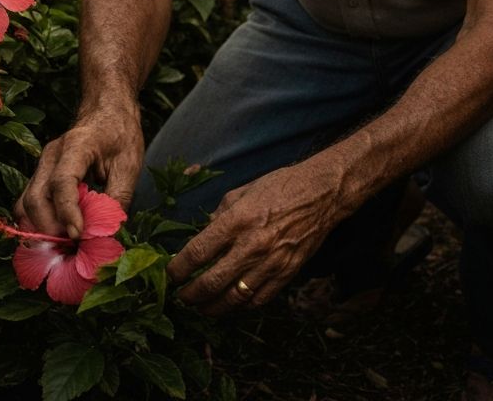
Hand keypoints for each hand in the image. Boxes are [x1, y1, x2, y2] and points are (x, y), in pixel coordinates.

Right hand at [16, 104, 142, 237]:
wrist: (108, 110)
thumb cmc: (120, 134)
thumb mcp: (129, 164)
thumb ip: (117, 198)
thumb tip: (105, 234)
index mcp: (76, 145)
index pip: (62, 182)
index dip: (68, 212)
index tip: (79, 235)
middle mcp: (52, 155)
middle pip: (37, 197)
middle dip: (50, 228)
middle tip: (72, 248)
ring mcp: (42, 164)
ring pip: (26, 203)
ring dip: (41, 229)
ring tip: (64, 245)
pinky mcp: (41, 175)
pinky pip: (29, 203)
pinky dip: (38, 222)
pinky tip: (57, 233)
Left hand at [167, 161, 342, 315]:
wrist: (322, 194)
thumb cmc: (281, 186)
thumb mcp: (243, 191)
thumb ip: (220, 214)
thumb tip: (204, 234)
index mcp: (237, 220)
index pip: (198, 253)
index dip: (178, 269)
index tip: (171, 274)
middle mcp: (251, 245)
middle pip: (210, 283)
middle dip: (190, 295)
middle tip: (181, 296)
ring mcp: (270, 263)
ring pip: (233, 298)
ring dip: (212, 307)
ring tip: (201, 307)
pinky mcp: (286, 274)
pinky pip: (258, 300)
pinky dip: (240, 306)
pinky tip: (231, 303)